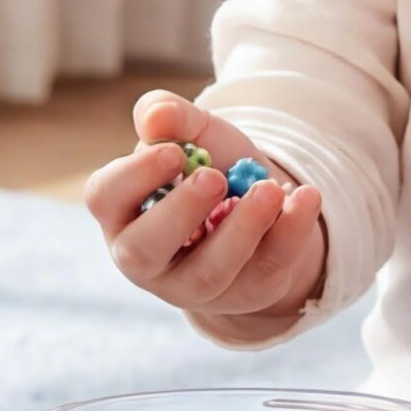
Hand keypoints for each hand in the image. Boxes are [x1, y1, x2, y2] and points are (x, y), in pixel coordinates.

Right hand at [81, 89, 327, 325]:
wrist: (259, 201)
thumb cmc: (208, 166)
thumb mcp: (192, 133)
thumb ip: (170, 116)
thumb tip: (156, 116)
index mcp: (122, 210)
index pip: (105, 198)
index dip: (134, 176)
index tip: (173, 152)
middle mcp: (146, 258)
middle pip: (144, 251)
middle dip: (179, 213)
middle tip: (213, 177)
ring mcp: (193, 285)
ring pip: (208, 274)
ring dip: (241, 229)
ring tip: (270, 188)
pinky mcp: (244, 294)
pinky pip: (266, 272)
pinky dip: (290, 233)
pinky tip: (305, 197)